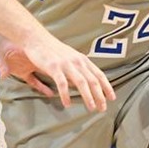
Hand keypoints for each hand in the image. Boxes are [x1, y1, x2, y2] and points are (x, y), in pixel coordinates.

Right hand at [0, 27, 114, 111]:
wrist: (36, 38)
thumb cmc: (52, 49)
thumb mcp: (70, 57)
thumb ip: (78, 69)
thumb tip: (85, 83)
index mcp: (82, 59)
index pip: (99, 74)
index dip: (107, 87)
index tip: (112, 98)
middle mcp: (77, 61)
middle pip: (93, 80)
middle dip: (100, 96)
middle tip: (103, 108)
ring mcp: (66, 64)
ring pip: (81, 83)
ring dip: (88, 97)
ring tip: (91, 108)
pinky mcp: (54, 67)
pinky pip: (62, 84)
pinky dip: (66, 95)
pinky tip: (67, 104)